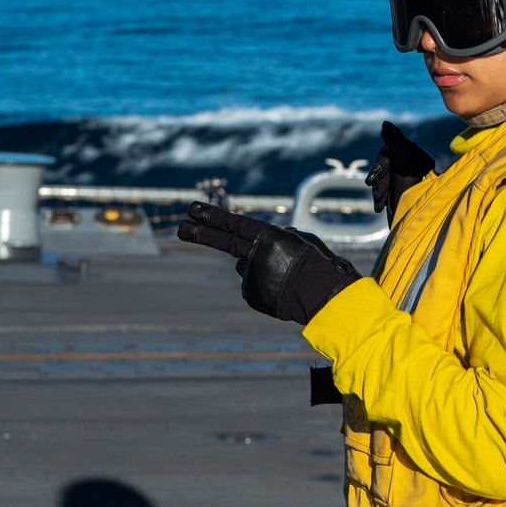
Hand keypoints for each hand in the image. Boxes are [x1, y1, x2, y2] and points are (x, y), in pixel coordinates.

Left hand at [177, 202, 360, 324]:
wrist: (324, 297)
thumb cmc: (317, 264)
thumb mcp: (299, 240)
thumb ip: (274, 239)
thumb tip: (255, 246)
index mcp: (266, 236)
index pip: (232, 222)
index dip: (211, 215)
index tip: (193, 209)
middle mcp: (253, 255)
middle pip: (221, 241)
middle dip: (199, 233)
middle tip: (180, 227)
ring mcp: (250, 277)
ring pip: (248, 268)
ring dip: (262, 270)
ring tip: (288, 277)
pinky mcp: (251, 295)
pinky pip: (255, 287)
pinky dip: (266, 287)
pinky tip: (284, 291)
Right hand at [365, 121, 435, 224]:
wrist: (417, 225)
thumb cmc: (413, 196)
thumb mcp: (403, 166)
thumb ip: (395, 142)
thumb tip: (385, 123)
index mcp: (419, 158)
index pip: (392, 152)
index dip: (380, 166)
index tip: (370, 182)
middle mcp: (415, 166)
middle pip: (386, 163)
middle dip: (380, 180)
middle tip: (377, 196)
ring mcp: (407, 179)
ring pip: (383, 176)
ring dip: (379, 190)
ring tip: (380, 205)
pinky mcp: (401, 190)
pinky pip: (384, 187)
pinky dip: (380, 196)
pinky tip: (380, 206)